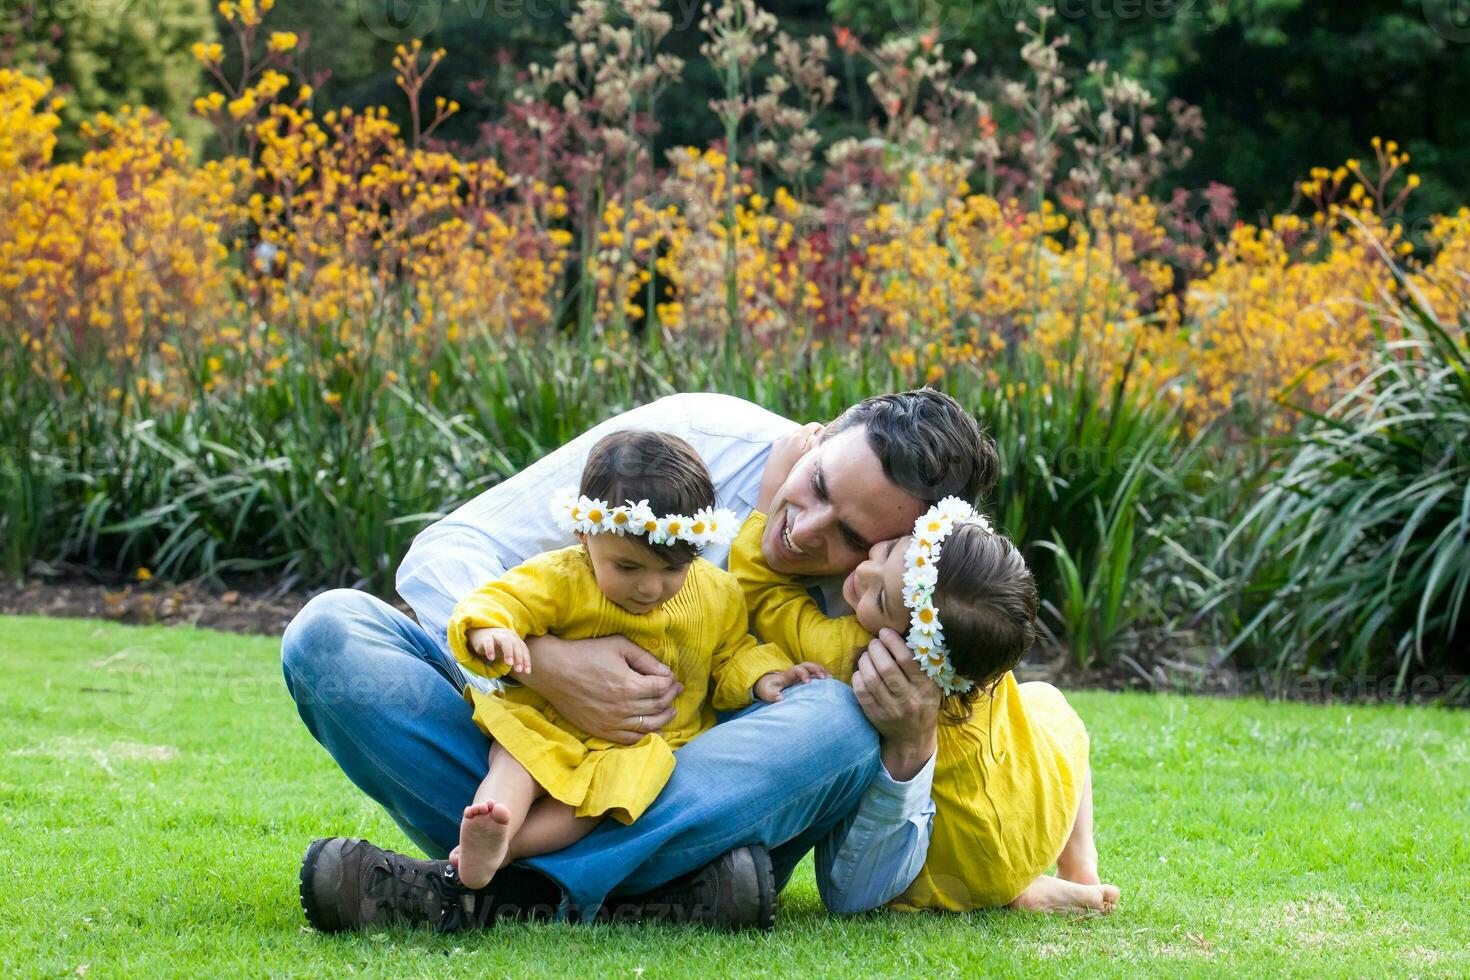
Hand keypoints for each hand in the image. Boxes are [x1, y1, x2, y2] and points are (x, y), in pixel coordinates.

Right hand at [466, 627, 530, 673]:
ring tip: (509, 663)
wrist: (482, 633)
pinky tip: (491, 658)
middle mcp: (508, 636)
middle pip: (516, 645)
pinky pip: (489, 642)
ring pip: (505, 641)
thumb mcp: (509, 650)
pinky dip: (490, 649)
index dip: (526, 660)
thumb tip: (527, 671)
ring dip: (508, 652)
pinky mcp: (486, 637)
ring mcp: (497, 635)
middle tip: (518, 670)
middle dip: (519, 657)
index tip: (526, 672)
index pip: (523, 649)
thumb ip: (517, 659)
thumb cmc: (499, 645)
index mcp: (515, 639)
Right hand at [517, 634, 683, 744]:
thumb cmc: (585, 653)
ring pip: (649, 727)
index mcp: (629, 686)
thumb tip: (666, 672)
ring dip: (664, 718)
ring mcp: (612, 723)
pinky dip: (646, 737)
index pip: (662, 688)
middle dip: (671, 697)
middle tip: (675, 690)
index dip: (672, 682)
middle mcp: (623, 708)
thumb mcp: (618, 645)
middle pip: (659, 707)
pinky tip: (655, 731)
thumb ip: (645, 659)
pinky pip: (630, 740)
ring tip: (669, 710)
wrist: (553, 671)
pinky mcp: (601, 731)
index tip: (673, 677)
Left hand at [753, 661, 830, 702]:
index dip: (803, 673)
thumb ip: (772, 696)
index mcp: (787, 674)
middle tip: (824, 678)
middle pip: (807, 665)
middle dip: (816, 669)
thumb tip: (780, 699)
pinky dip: (822, 673)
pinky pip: (814, 672)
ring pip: (812, 667)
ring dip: (822, 670)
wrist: (767, 683)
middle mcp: (795, 671)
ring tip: (831, 678)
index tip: (808, 682)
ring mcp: (800, 673)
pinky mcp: (804, 677)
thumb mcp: (767, 693)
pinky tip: (830, 680)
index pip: (797, 669)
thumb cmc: (768, 688)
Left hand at [758, 421, 823, 511]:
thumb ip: (816, 441)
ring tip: (803, 458)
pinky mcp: (774, 449)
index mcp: (797, 436)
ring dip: (801, 443)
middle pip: (804, 430)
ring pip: (795, 437)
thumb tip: (819, 432)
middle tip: (814, 452)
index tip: (824, 443)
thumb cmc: (795, 475)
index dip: (822, 432)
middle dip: (810, 437)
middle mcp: (787, 436)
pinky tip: (793, 460)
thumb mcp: (810, 457)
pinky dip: (792, 448)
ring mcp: (779, 442)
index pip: (814, 426)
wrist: (773, 489)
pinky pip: (787, 443)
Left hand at [852, 628, 939, 780]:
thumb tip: (903, 634)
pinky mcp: (875, 716)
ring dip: (865, 661)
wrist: (913, 738)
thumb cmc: (923, 704)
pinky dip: (857, 677)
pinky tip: (861, 671)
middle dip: (876, 649)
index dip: (892, 642)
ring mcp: (890, 710)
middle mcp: (909, 700)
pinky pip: (861, 692)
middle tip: (874, 643)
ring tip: (867, 655)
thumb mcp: (932, 686)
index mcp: (926, 688)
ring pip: (870, 679)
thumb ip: (922, 664)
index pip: (907, 660)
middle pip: (886, 668)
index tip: (884, 632)